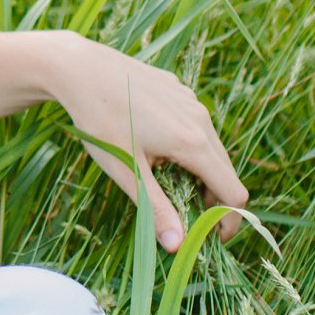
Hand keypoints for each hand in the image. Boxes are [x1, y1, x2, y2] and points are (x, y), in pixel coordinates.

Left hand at [36, 32, 247, 248]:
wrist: (81, 68)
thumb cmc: (100, 120)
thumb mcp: (126, 170)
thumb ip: (156, 209)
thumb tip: (178, 246)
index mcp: (193, 142)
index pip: (233, 192)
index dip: (228, 221)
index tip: (211, 238)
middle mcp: (201, 120)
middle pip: (225, 172)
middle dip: (213, 200)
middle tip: (185, 218)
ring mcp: (192, 101)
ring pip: (211, 148)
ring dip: (200, 174)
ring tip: (165, 184)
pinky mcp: (180, 91)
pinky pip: (196, 127)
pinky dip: (189, 149)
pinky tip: (156, 150)